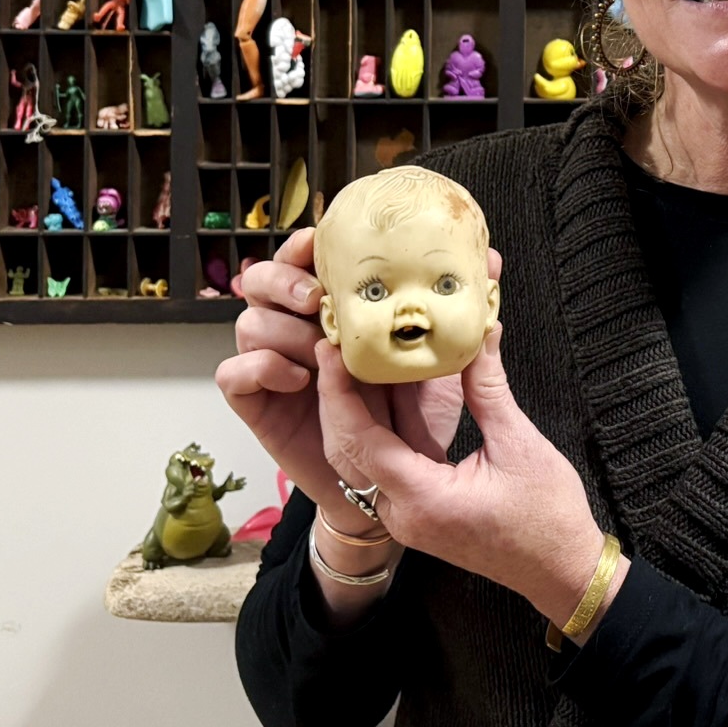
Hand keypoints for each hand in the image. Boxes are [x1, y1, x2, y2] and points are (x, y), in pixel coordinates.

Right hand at [214, 233, 501, 527]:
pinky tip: (299, 378)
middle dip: (284, 278)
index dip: (306, 244)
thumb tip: (492, 261)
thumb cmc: (413, 419)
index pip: (305, 260)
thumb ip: (460, 311)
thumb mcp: (441, 360)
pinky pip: (235, 376)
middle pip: (262, 281)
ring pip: (247, 323)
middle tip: (319, 298)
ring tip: (318, 346)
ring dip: (279, 326)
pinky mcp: (260, 406)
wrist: (396, 486)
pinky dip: (261, 368)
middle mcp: (298, 331)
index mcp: (336, 311)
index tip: (325, 240)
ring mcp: (275, 367)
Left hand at [315, 319, 616, 635]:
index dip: (341, 393)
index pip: (361, 441)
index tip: (331, 352)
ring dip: (358, 411)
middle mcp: (402, 514)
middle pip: (348, 451)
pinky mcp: (418, 512)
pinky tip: (391, 392)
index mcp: (423, 500)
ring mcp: (407, 517)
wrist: (561, 570)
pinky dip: (384, 428)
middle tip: (332, 348)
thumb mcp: (519, 445)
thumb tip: (481, 336)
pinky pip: (388, 465)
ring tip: (355, 361)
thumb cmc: (547, 517)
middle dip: (336, 398)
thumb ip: (489, 390)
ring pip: (363, 458)